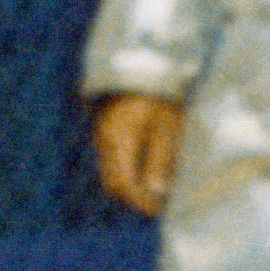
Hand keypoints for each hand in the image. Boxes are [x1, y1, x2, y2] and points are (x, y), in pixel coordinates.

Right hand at [90, 94, 181, 217]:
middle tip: (158, 205)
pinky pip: (111, 160)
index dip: (141, 202)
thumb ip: (161, 159)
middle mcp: (104, 141)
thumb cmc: (159, 93)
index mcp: (118, 141)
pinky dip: (126, 171)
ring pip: (111, 172)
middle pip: (113, 183)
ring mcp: (102, 135)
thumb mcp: (167, 124)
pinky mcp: (106, 129)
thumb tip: (157, 193)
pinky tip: (146, 169)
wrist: (141, 61)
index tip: (161, 210)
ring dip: (130, 185)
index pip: (124, 185)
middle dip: (134, 199)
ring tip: (155, 189)